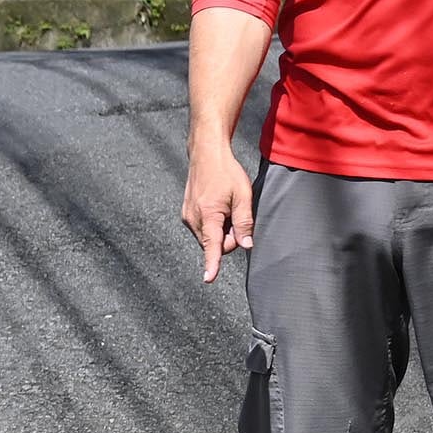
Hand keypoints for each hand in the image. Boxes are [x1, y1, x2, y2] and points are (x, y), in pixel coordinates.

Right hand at [180, 138, 255, 283]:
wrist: (205, 154)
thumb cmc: (226, 172)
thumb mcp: (242, 195)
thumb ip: (244, 222)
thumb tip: (246, 245)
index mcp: (209, 214)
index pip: (212, 245)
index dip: (212, 264)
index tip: (208, 279)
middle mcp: (194, 218)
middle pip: (215, 244)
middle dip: (228, 237)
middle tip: (235, 214)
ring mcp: (188, 217)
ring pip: (209, 237)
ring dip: (220, 229)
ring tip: (224, 206)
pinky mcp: (186, 214)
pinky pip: (203, 229)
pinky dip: (213, 223)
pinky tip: (216, 205)